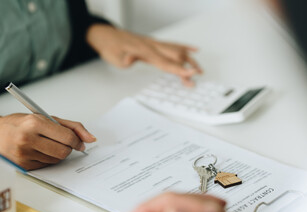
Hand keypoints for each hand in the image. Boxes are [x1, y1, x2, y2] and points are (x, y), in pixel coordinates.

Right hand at [0, 112, 95, 169]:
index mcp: (34, 123)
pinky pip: (46, 165)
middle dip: (68, 148)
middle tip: (63, 143)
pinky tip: (38, 151)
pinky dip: (47, 159)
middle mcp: (28, 139)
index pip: (67, 137)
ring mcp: (24, 154)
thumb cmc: (19, 124)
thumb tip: (91, 138)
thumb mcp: (44, 117)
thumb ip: (70, 126)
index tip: (80, 142)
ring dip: (57, 153)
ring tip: (46, 144)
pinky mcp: (22, 166)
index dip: (77, 141)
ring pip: (56, 160)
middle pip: (63, 151)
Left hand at [87, 24, 201, 85]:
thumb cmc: (111, 47)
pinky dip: (185, 46)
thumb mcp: (114, 57)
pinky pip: (172, 44)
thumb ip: (125, 59)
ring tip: (200, 69)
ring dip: (190, 59)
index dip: (179, 69)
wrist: (107, 36)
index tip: (191, 74)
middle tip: (195, 80)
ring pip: (177, 49)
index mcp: (145, 50)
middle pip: (175, 56)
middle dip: (188, 68)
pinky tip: (194, 49)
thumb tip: (131, 60)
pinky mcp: (154, 43)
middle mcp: (152, 45)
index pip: (165, 62)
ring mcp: (154, 43)